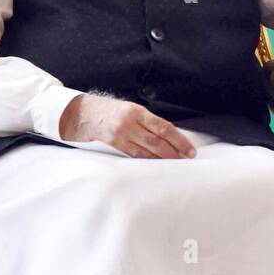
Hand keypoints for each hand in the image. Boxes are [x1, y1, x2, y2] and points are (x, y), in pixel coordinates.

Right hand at [58, 94, 196, 158]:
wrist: (83, 113)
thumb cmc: (112, 111)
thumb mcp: (132, 110)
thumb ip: (149, 122)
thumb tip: (171, 137)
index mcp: (137, 111)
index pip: (164, 127)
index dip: (179, 140)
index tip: (190, 150)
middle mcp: (129, 123)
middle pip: (157, 141)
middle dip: (174, 152)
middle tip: (186, 159)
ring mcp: (120, 135)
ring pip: (146, 151)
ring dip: (162, 159)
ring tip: (175, 163)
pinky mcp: (113, 145)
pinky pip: (134, 155)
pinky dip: (148, 160)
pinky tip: (157, 164)